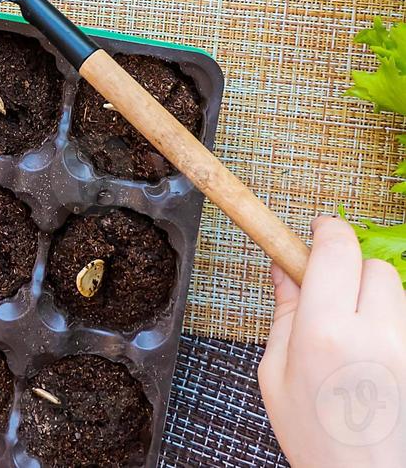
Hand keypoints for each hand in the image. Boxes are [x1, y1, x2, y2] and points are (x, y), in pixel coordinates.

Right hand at [259, 216, 405, 467]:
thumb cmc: (318, 440)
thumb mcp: (276, 373)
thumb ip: (285, 313)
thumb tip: (284, 268)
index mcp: (327, 333)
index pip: (338, 249)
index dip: (327, 230)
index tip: (317, 230)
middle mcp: (376, 335)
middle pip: (372, 266)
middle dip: (349, 269)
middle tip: (330, 293)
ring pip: (396, 294)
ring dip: (374, 300)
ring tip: (354, 336)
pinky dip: (390, 327)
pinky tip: (374, 359)